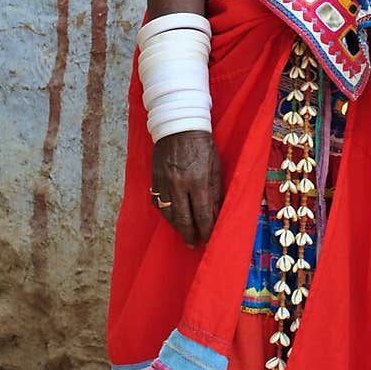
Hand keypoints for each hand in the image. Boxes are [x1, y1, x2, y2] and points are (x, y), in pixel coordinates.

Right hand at [151, 131, 222, 246]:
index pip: (203, 214)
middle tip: (194, 244)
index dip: (206, 230)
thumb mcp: (215, 166)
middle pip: (183, 219)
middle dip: (189, 235)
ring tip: (184, 233)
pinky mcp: (154, 178)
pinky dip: (165, 212)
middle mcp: (179, 184)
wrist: (178, 125)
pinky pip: (157, 202)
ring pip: (168, 213)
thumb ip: (215, 192)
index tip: (208, 240)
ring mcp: (164, 182)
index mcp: (198, 180)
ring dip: (176, 227)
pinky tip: (171, 217)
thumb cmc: (202, 145)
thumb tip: (216, 215)